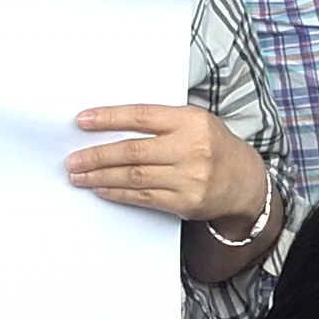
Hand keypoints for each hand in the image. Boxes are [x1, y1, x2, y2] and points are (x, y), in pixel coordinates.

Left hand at [68, 104, 265, 225]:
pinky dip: (118, 193)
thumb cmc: (214, 147)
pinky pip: (143, 197)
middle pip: (133, 151)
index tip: (83, 121)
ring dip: (102, 177)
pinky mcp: (185, 202)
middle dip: (97, 155)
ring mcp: (189, 177)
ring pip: (134, 176)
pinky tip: (102, 189)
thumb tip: (112, 126)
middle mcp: (191, 148)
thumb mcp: (195, 122)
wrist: (245, 182)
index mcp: (191, 121)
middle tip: (73, 159)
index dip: (109, 118)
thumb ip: (162, 122)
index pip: (142, 116)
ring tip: (79, 176)